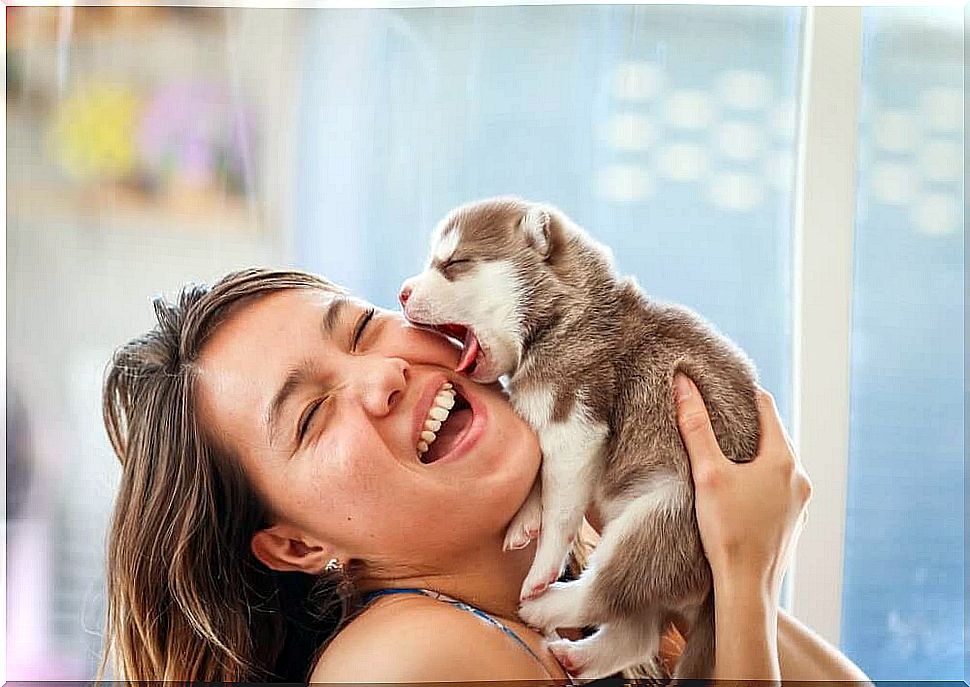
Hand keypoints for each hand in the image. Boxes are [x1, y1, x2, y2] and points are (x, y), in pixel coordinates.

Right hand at [673, 373, 811, 602]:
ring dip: (754, 457)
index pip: (766, 408)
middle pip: (773, 437)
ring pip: (776, 465)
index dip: (741, 393)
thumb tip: (683, 384)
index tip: (719, 387)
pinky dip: (760, 482)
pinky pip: (778, 490)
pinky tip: (737, 492)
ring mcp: (800, 504)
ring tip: (724, 455)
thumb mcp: (707, 472)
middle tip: (716, 418)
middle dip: (746, 425)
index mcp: (784, 459)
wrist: (746, 588)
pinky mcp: (793, 524)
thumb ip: (696, 426)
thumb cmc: (727, 530)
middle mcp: (800, 478)